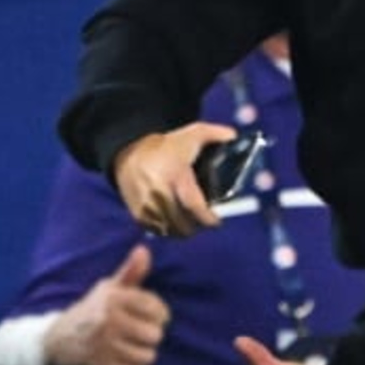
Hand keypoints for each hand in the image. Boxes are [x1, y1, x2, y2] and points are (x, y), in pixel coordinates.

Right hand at [42, 243, 169, 364]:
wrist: (58, 341)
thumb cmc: (93, 310)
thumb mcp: (109, 289)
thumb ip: (131, 272)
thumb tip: (144, 249)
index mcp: (112, 297)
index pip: (158, 310)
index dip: (159, 315)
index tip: (148, 316)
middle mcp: (107, 319)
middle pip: (155, 335)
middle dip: (148, 335)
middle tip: (133, 333)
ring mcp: (103, 345)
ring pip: (148, 356)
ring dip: (142, 354)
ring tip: (127, 346)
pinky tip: (119, 359)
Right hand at [109, 120, 238, 236]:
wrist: (129, 152)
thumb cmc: (166, 146)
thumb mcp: (192, 133)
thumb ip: (215, 133)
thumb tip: (234, 136)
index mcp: (175, 175)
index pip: (194, 205)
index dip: (208, 218)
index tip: (217, 221)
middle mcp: (159, 193)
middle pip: (183, 223)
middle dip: (198, 226)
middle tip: (206, 222)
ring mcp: (147, 205)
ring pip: (170, 230)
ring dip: (184, 231)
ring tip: (192, 224)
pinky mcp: (137, 213)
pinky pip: (157, 230)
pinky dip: (169, 230)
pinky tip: (177, 223)